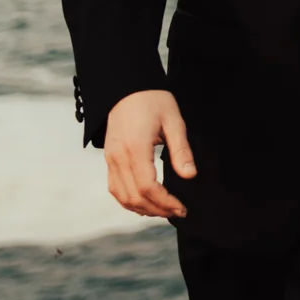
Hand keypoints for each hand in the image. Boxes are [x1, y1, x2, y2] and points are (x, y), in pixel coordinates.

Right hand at [104, 88, 194, 218]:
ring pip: (122, 197)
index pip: (147, 187)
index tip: (181, 207)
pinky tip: (145, 203)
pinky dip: (129, 201)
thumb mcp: (173, 121)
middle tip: (178, 212)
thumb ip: (181, 150)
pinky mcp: (109, 159)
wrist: (126, 88)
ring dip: (143, 209)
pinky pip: (115, 188)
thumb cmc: (151, 100)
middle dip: (157, 210)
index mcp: (135, 148)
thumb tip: (190, 175)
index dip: (165, 202)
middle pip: (134, 197)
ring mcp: (111, 160)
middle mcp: (118, 157)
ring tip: (164, 210)